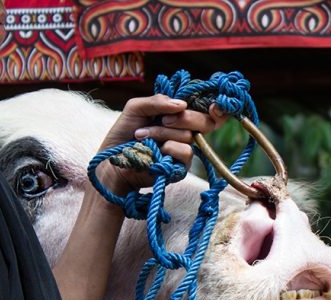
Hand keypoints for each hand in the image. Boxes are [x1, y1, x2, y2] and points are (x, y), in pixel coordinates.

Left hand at [96, 94, 227, 194]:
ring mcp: (184, 150)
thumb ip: (158, 101)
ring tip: (141, 136)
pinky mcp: (181, 167)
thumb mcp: (136, 108)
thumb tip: (182, 105)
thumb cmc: (123, 134)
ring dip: (162, 133)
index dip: (217, 109)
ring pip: (189, 136)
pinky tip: (153, 151)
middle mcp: (185, 132)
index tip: (214, 107)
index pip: (206, 111)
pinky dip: (168, 148)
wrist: (112, 160)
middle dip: (184, 118)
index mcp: (178, 116)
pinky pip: (186, 152)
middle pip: (204, 121)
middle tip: (163, 119)